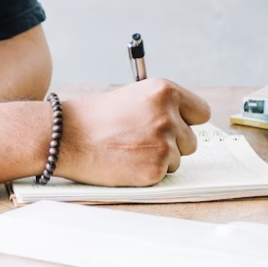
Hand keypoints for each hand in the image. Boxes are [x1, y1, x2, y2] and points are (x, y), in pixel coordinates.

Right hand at [56, 79, 210, 185]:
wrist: (66, 138)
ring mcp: (164, 143)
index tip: (176, 128)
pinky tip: (125, 163)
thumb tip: (180, 122)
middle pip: (191, 140)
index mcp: (164, 92)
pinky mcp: (155, 168)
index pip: (201, 112)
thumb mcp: (131, 98)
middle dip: (171, 144)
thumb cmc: (91, 119)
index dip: (187, 122)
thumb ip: (158, 108)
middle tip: (141, 143)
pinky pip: (162, 175)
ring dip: (158, 159)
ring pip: (177, 159)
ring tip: (129, 151)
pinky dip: (146, 174)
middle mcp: (169, 115)